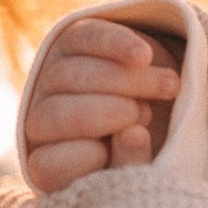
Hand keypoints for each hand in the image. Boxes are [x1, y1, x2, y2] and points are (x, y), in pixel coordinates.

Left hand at [22, 17, 184, 193]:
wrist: (149, 107)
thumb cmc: (141, 152)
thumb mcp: (140, 168)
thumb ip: (134, 163)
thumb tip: (133, 133)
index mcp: (48, 165)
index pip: (47, 166)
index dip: (85, 158)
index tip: (123, 152)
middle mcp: (39, 122)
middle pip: (58, 114)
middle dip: (107, 112)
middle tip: (146, 115)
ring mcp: (49, 78)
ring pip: (73, 74)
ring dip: (126, 80)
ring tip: (168, 87)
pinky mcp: (69, 41)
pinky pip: (87, 38)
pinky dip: (116, 45)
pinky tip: (143, 56)